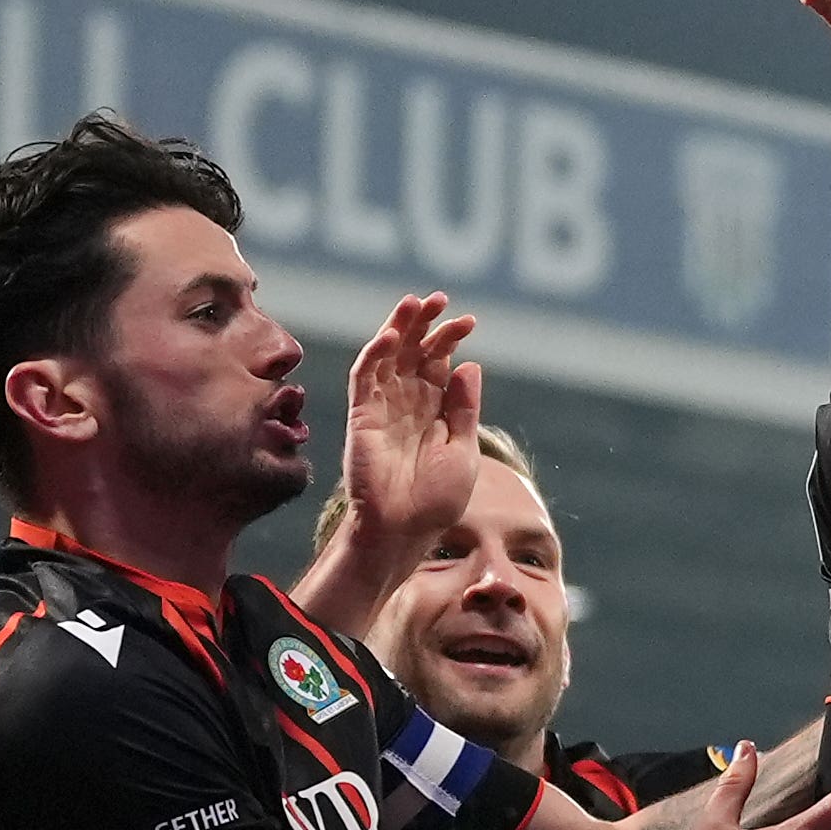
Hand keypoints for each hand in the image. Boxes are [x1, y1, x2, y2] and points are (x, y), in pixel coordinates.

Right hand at [341, 293, 484, 552]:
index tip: (469, 321)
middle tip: (440, 299)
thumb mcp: (463, 450)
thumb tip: (470, 363)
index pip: (439, 363)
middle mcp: (407, 404)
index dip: (450, 340)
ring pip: (387, 357)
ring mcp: (382, 408)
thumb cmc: (436, 500)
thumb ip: (464, 408)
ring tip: (414, 303)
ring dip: (398, 328)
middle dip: (424, 325)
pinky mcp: (361, 417)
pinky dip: (374, 355)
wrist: (404, 530)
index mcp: (434, 411)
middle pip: (412, 352)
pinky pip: (364, 379)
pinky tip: (390, 336)